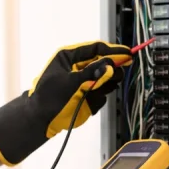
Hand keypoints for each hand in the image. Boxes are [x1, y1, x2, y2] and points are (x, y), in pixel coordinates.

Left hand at [0, 41, 132, 164]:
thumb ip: (92, 72)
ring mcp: (82, 82)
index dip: (112, 50)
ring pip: (104, 78)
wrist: (40, 119)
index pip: (95, 48)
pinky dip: (99, 97)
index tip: (127, 54)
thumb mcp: (71, 81)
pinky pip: (100, 94)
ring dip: (107, 83)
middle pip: (102, 63)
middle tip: (119, 73)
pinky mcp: (86, 96)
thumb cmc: (50, 96)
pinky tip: (90, 101)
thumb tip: (110, 63)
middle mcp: (77, 67)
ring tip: (105, 87)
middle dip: (111, 68)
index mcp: (69, 57)